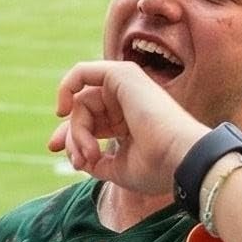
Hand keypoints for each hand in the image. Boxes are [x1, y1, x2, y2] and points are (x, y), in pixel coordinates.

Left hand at [50, 59, 209, 196]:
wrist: (180, 159)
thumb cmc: (156, 168)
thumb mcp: (117, 169)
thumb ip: (94, 161)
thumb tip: (75, 158)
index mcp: (128, 122)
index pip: (91, 123)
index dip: (72, 137)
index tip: (61, 153)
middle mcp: (128, 102)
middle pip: (83, 113)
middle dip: (71, 135)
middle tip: (73, 158)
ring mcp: (126, 86)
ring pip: (81, 104)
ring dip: (77, 131)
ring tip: (90, 153)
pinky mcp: (122, 75)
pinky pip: (81, 72)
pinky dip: (67, 88)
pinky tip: (63, 110)